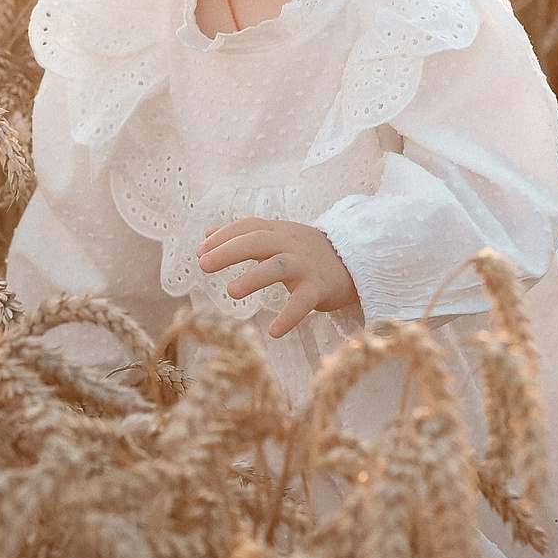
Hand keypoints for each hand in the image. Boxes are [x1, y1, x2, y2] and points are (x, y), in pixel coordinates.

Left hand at [195, 218, 358, 338]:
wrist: (357, 262)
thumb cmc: (309, 253)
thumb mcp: (278, 238)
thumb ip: (244, 236)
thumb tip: (207, 234)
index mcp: (279, 231)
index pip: (247, 226)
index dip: (223, 236)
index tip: (200, 251)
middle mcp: (291, 244)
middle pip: (257, 240)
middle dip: (229, 250)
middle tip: (204, 264)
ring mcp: (306, 265)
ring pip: (278, 265)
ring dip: (253, 277)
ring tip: (231, 292)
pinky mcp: (320, 287)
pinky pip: (303, 301)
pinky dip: (289, 316)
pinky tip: (274, 331)